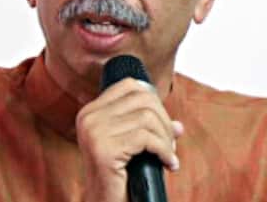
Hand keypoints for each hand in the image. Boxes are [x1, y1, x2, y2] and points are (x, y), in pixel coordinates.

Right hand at [76, 78, 182, 201]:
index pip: (129, 86)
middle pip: (142, 99)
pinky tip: (169, 164)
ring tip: (169, 156)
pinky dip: (164, 150)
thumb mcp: (134, 148)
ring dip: (166, 138)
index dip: (154, 101)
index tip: (163, 124)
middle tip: (171, 143)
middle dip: (164, 121)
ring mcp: (94, 132)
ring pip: (147, 118)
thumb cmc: (119, 179)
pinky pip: (147, 139)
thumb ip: (151, 130)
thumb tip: (178, 126)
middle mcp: (88, 117)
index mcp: (90, 112)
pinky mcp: (104, 150)